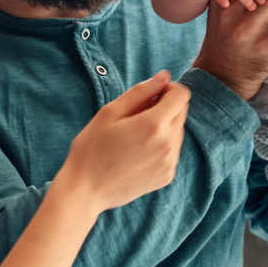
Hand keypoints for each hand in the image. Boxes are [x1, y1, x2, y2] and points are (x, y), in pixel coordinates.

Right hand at [60, 70, 189, 213]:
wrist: (85, 190)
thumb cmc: (92, 148)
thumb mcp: (110, 112)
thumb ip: (141, 91)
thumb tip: (164, 76)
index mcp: (154, 125)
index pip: (181, 95)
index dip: (168, 89)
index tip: (150, 94)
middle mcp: (168, 144)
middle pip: (182, 112)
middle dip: (165, 106)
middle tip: (137, 114)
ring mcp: (169, 163)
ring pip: (178, 131)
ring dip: (163, 126)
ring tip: (134, 135)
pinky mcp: (167, 176)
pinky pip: (172, 150)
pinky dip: (160, 145)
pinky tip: (137, 151)